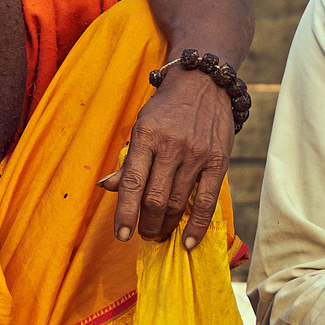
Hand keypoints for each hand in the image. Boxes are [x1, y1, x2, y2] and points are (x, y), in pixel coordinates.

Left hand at [102, 67, 233, 247]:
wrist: (204, 83)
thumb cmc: (167, 109)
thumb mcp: (142, 127)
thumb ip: (128, 161)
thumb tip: (105, 187)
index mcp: (146, 136)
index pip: (131, 183)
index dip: (124, 213)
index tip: (121, 234)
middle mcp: (171, 145)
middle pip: (154, 198)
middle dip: (147, 224)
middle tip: (144, 234)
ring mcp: (196, 154)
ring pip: (177, 202)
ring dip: (167, 226)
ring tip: (160, 234)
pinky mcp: (218, 161)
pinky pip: (207, 201)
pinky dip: (197, 226)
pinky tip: (189, 241)